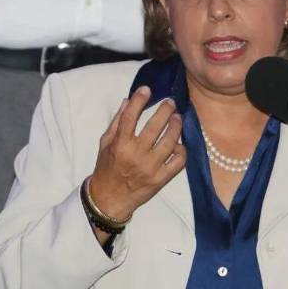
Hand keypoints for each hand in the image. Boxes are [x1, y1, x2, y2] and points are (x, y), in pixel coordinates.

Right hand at [89, 86, 185, 222]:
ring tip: (177, 118)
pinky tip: (179, 144)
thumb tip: (127, 100)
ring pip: (170, 141)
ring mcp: (150, 168)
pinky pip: (178, 161)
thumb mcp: (105, 143)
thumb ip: (117, 122)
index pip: (130, 117)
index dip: (139, 100)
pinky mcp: (161, 179)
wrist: (110, 199)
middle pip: (154, 126)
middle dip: (165, 110)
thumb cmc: (106, 168)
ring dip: (176, 126)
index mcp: (119, 144)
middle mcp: (135, 155)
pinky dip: (182, 150)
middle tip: (170, 102)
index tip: (147, 89)